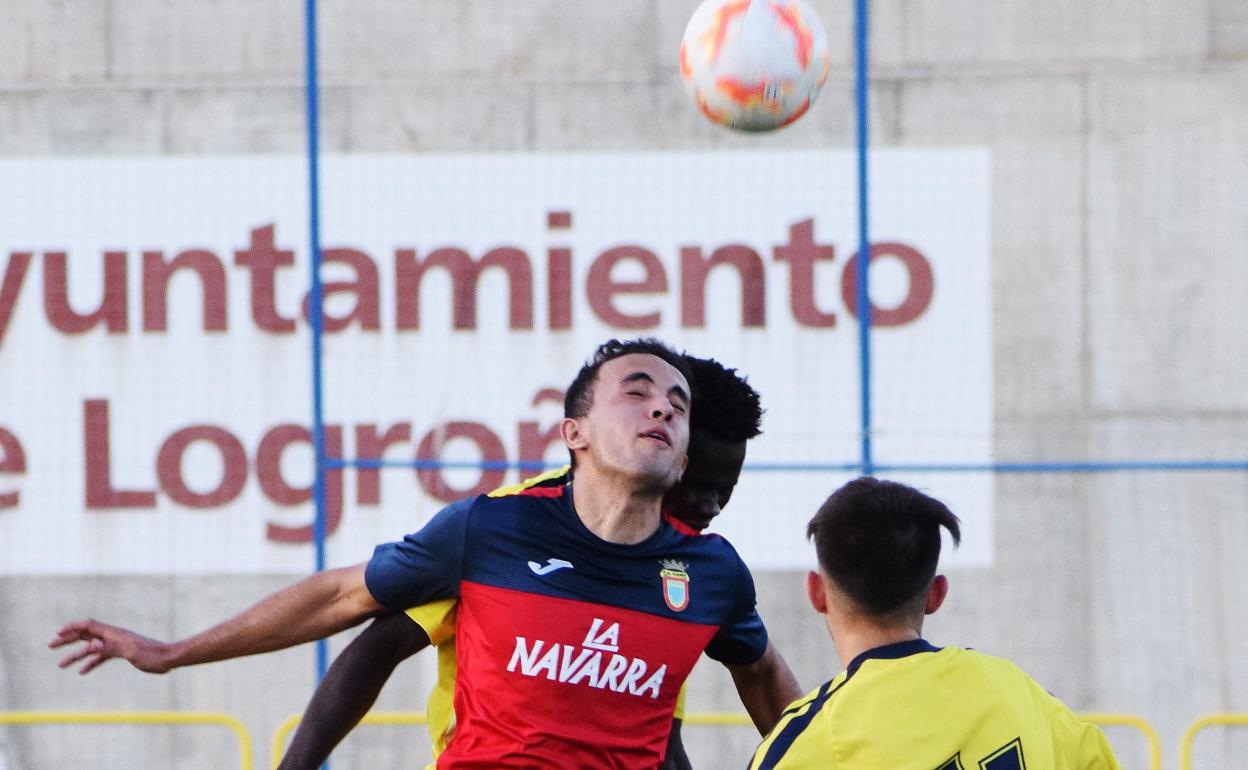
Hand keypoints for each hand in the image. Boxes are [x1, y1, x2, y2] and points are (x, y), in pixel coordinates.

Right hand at [49, 620, 172, 674]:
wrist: (168, 658)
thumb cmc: (152, 655)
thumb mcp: (130, 652)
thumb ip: (111, 647)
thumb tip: (92, 644)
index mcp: (114, 633)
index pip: (88, 626)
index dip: (72, 628)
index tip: (57, 633)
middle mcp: (113, 637)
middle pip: (86, 635)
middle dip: (68, 640)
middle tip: (50, 646)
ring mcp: (117, 645)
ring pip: (91, 648)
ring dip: (75, 655)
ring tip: (60, 665)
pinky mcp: (122, 653)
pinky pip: (102, 657)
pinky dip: (90, 663)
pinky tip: (82, 671)